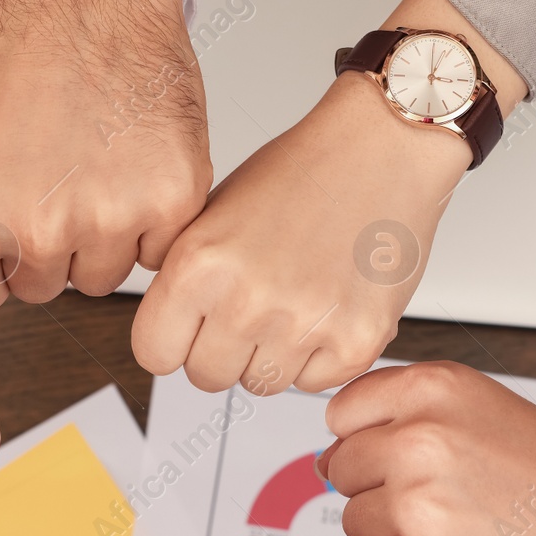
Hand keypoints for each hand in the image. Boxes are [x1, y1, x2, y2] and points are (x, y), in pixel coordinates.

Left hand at [0, 0, 210, 310]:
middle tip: (54, 177)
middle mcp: (35, 231)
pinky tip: (127, 168)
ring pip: (100, 277)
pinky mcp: (167, 203)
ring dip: (100, 238)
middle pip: (45, 290)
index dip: (0, 257)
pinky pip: (156, 252)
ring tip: (90, 166)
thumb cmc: (7, 60)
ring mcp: (105, 220)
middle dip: (49, 246)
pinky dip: (149, 221)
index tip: (12, 214)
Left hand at [131, 0, 524, 395]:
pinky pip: (314, 383)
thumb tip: (166, 332)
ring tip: (292, 300)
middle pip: (206, 377)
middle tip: (250, 309)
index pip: (153, 353)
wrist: (383, 150)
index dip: (172, 341)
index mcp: (198, 265)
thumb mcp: (212, 215)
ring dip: (271, 354)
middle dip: (222, 350)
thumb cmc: (301, 174)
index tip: (188, 330)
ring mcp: (303, 326)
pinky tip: (326, 306)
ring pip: (260, 384)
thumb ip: (181, 277)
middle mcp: (247, 300)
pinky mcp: (356, 342)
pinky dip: (319, 355)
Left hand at [317, 362, 535, 535]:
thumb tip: (327, 456)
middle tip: (451, 503)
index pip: (341, 415)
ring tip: (467, 531)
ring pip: (355, 525)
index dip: (370, 444)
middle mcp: (421, 437)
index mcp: (433, 386)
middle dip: (381, 492)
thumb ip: (404, 417)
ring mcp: (422, 504)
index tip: (412, 460)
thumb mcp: (482, 408)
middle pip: (341, 472)